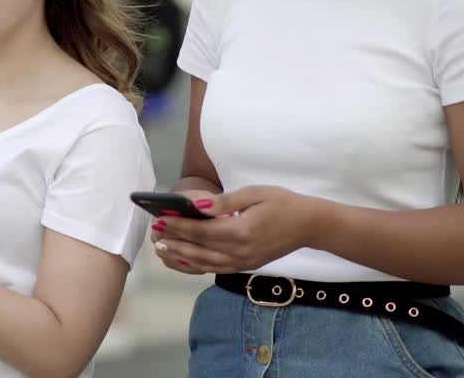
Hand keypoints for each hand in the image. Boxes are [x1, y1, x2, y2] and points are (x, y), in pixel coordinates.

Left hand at [152, 186, 323, 274]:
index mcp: (241, 231)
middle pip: (199, 249)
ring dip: (181, 257)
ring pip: (204, 264)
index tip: (160, 220)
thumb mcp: (255, 194)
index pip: (202, 231)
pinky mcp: (245, 266)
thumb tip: (198, 205)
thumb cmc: (282, 203)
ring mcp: (242, 262)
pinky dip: (195, 267)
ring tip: (161, 250)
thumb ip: (224, 202)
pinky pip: (215, 269)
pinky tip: (182, 261)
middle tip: (154, 235)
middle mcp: (240, 251)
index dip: (179, 226)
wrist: (309, 226)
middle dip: (174, 241)